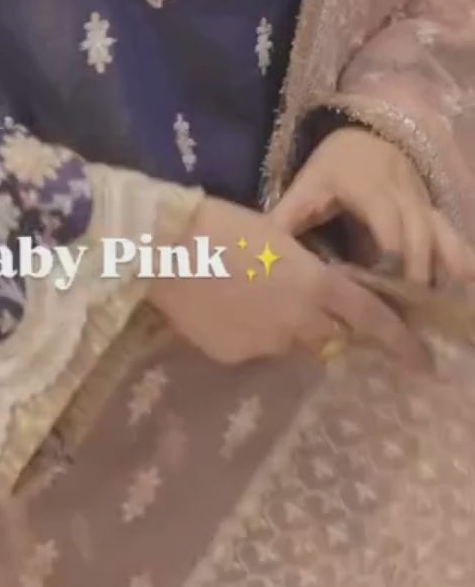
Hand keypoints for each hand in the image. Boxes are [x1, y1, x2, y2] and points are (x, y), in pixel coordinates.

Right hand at [147, 195, 430, 373]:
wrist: (163, 248)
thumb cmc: (220, 224)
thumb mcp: (277, 238)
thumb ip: (306, 272)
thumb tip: (315, 292)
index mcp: (315, 284)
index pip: (371, 319)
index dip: (400, 342)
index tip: (422, 362)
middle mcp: (299, 322)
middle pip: (332, 336)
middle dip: (328, 325)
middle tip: (304, 302)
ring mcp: (266, 344)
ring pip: (290, 342)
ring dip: (285, 326)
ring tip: (249, 294)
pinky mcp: (234, 356)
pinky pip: (255, 347)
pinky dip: (249, 332)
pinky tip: (223, 305)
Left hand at [268, 127, 474, 286]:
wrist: (365, 136)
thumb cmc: (332, 169)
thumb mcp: (307, 186)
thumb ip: (286, 216)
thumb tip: (258, 251)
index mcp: (369, 187)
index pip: (386, 219)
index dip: (390, 248)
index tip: (386, 280)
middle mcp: (402, 194)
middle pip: (418, 232)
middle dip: (417, 270)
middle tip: (410, 310)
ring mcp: (422, 202)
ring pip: (439, 233)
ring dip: (442, 268)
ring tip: (439, 306)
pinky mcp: (433, 212)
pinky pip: (452, 233)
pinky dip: (461, 258)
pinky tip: (468, 284)